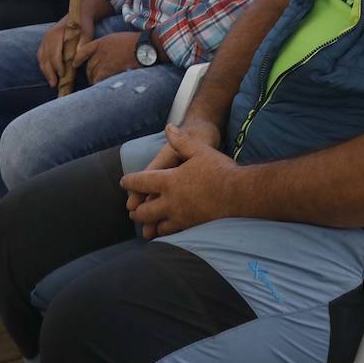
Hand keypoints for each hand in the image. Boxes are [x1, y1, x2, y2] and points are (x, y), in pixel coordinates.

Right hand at [37, 16, 90, 87]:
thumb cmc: (83, 25)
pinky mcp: (44, 43)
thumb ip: (82, 45)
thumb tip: (76, 60)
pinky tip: (49, 75)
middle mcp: (47, 37)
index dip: (57, 65)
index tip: (62, 75)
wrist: (79, 13)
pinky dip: (44, 66)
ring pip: (42, 58)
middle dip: (49, 72)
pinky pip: (41, 57)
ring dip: (46, 71)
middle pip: (46, 58)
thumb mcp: (86, 33)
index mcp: (56, 34)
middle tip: (55, 84)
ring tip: (52, 83)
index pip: (54, 53)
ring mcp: (44, 40)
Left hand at [74, 31, 139, 84]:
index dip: (78, 59)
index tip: (75, 64)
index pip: (83, 51)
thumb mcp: (118, 39)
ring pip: (92, 74)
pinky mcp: (109, 70)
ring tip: (99, 84)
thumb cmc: (136, 43)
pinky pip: (98, 80)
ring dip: (94, 80)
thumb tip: (106, 56)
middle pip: (89, 66)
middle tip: (93, 79)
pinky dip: (99, 84)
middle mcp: (100, 52)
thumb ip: (108, 46)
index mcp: (101, 42)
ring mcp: (104, 61)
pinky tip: (101, 87)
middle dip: (90, 74)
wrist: (145, 46)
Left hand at [121, 124, 238, 238]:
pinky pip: (171, 233)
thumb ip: (181, 140)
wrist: (239, 194)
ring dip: (149, 224)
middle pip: (144, 211)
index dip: (130, 182)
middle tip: (132, 210)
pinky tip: (165, 232)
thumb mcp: (199, 150)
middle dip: (136, 210)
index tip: (124, 182)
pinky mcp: (190, 227)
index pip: (142, 182)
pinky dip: (164, 232)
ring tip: (147, 224)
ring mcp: (179, 217)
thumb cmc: (220, 170)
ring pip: (156, 225)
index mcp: (169, 181)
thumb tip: (168, 128)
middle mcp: (170, 201)